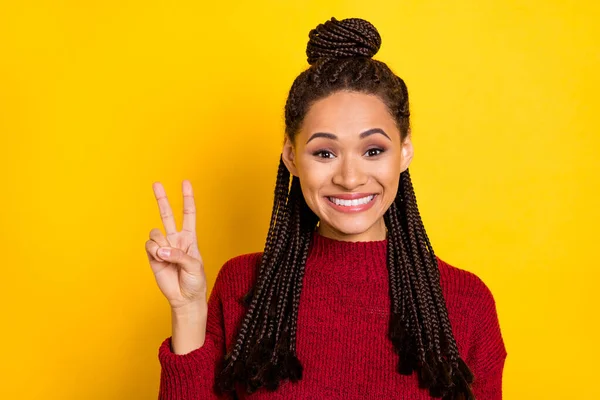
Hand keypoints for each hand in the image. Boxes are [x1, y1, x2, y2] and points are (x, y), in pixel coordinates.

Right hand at [146, 180, 206, 310]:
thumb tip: (161, 250)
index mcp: (189, 238)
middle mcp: (175, 239)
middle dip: (162, 198)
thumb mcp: (194, 266)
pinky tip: (159, 258)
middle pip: (167, 214)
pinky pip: (149, 245)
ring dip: (160, 243)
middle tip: (156, 183)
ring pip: (155, 232)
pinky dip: (154, 251)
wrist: (184, 298)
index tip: (185, 182)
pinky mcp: (152, 256)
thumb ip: (179, 255)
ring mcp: (163, 247)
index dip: (187, 198)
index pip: (189, 214)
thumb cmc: (195, 281)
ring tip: (166, 256)